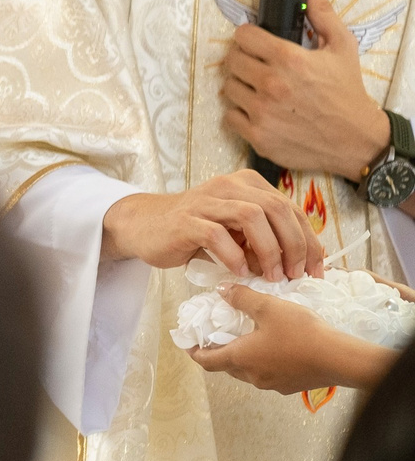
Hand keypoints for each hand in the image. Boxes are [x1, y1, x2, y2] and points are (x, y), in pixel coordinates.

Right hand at [101, 169, 323, 278]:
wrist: (145, 226)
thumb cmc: (196, 231)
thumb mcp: (237, 230)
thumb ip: (265, 238)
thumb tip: (301, 264)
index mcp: (246, 184)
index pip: (291, 209)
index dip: (309, 241)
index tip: (316, 270)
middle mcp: (228, 186)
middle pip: (276, 208)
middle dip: (294, 245)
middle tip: (294, 275)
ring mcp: (205, 201)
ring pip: (252, 216)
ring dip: (268, 250)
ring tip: (270, 276)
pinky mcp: (185, 220)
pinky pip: (217, 235)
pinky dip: (234, 256)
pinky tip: (238, 271)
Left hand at [189, 284, 395, 391]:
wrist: (341, 359)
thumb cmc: (301, 332)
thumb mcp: (267, 307)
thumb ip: (241, 297)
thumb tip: (221, 290)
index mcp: (240, 359)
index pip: (207, 361)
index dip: (195, 352)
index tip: (189, 344)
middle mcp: (253, 376)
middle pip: (227, 367)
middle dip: (220, 352)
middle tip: (220, 334)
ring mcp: (274, 384)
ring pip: (249, 371)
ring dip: (244, 357)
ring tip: (249, 337)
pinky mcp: (292, 386)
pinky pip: (270, 374)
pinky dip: (265, 361)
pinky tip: (276, 346)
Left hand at [221, 0, 390, 178]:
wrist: (356, 139)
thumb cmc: (347, 91)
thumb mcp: (341, 46)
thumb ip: (320, 11)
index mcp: (289, 59)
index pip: (242, 36)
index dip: (249, 37)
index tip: (257, 43)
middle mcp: (271, 84)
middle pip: (231, 60)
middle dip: (243, 59)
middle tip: (259, 66)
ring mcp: (262, 112)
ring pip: (228, 87)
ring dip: (241, 86)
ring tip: (261, 88)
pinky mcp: (258, 136)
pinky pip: (229, 116)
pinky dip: (240, 113)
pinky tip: (260, 110)